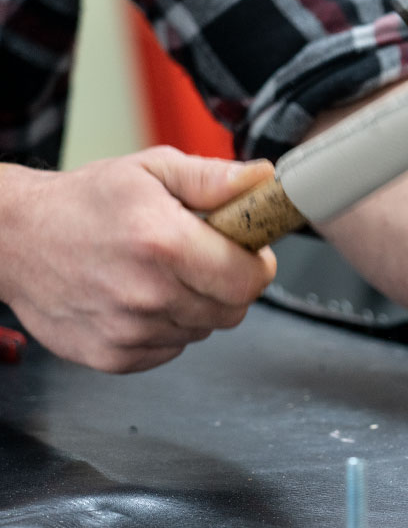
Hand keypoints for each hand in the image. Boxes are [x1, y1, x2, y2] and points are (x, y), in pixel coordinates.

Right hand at [0, 147, 276, 372]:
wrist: (15, 240)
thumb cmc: (85, 202)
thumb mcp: (152, 170)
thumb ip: (213, 178)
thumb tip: (262, 180)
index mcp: (164, 242)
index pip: (250, 279)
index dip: (257, 265)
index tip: (247, 252)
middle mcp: (147, 292)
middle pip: (233, 310)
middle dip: (229, 284)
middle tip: (202, 259)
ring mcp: (129, 331)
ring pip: (204, 330)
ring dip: (196, 306)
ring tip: (162, 275)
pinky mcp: (114, 357)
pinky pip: (172, 349)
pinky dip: (167, 327)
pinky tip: (141, 298)